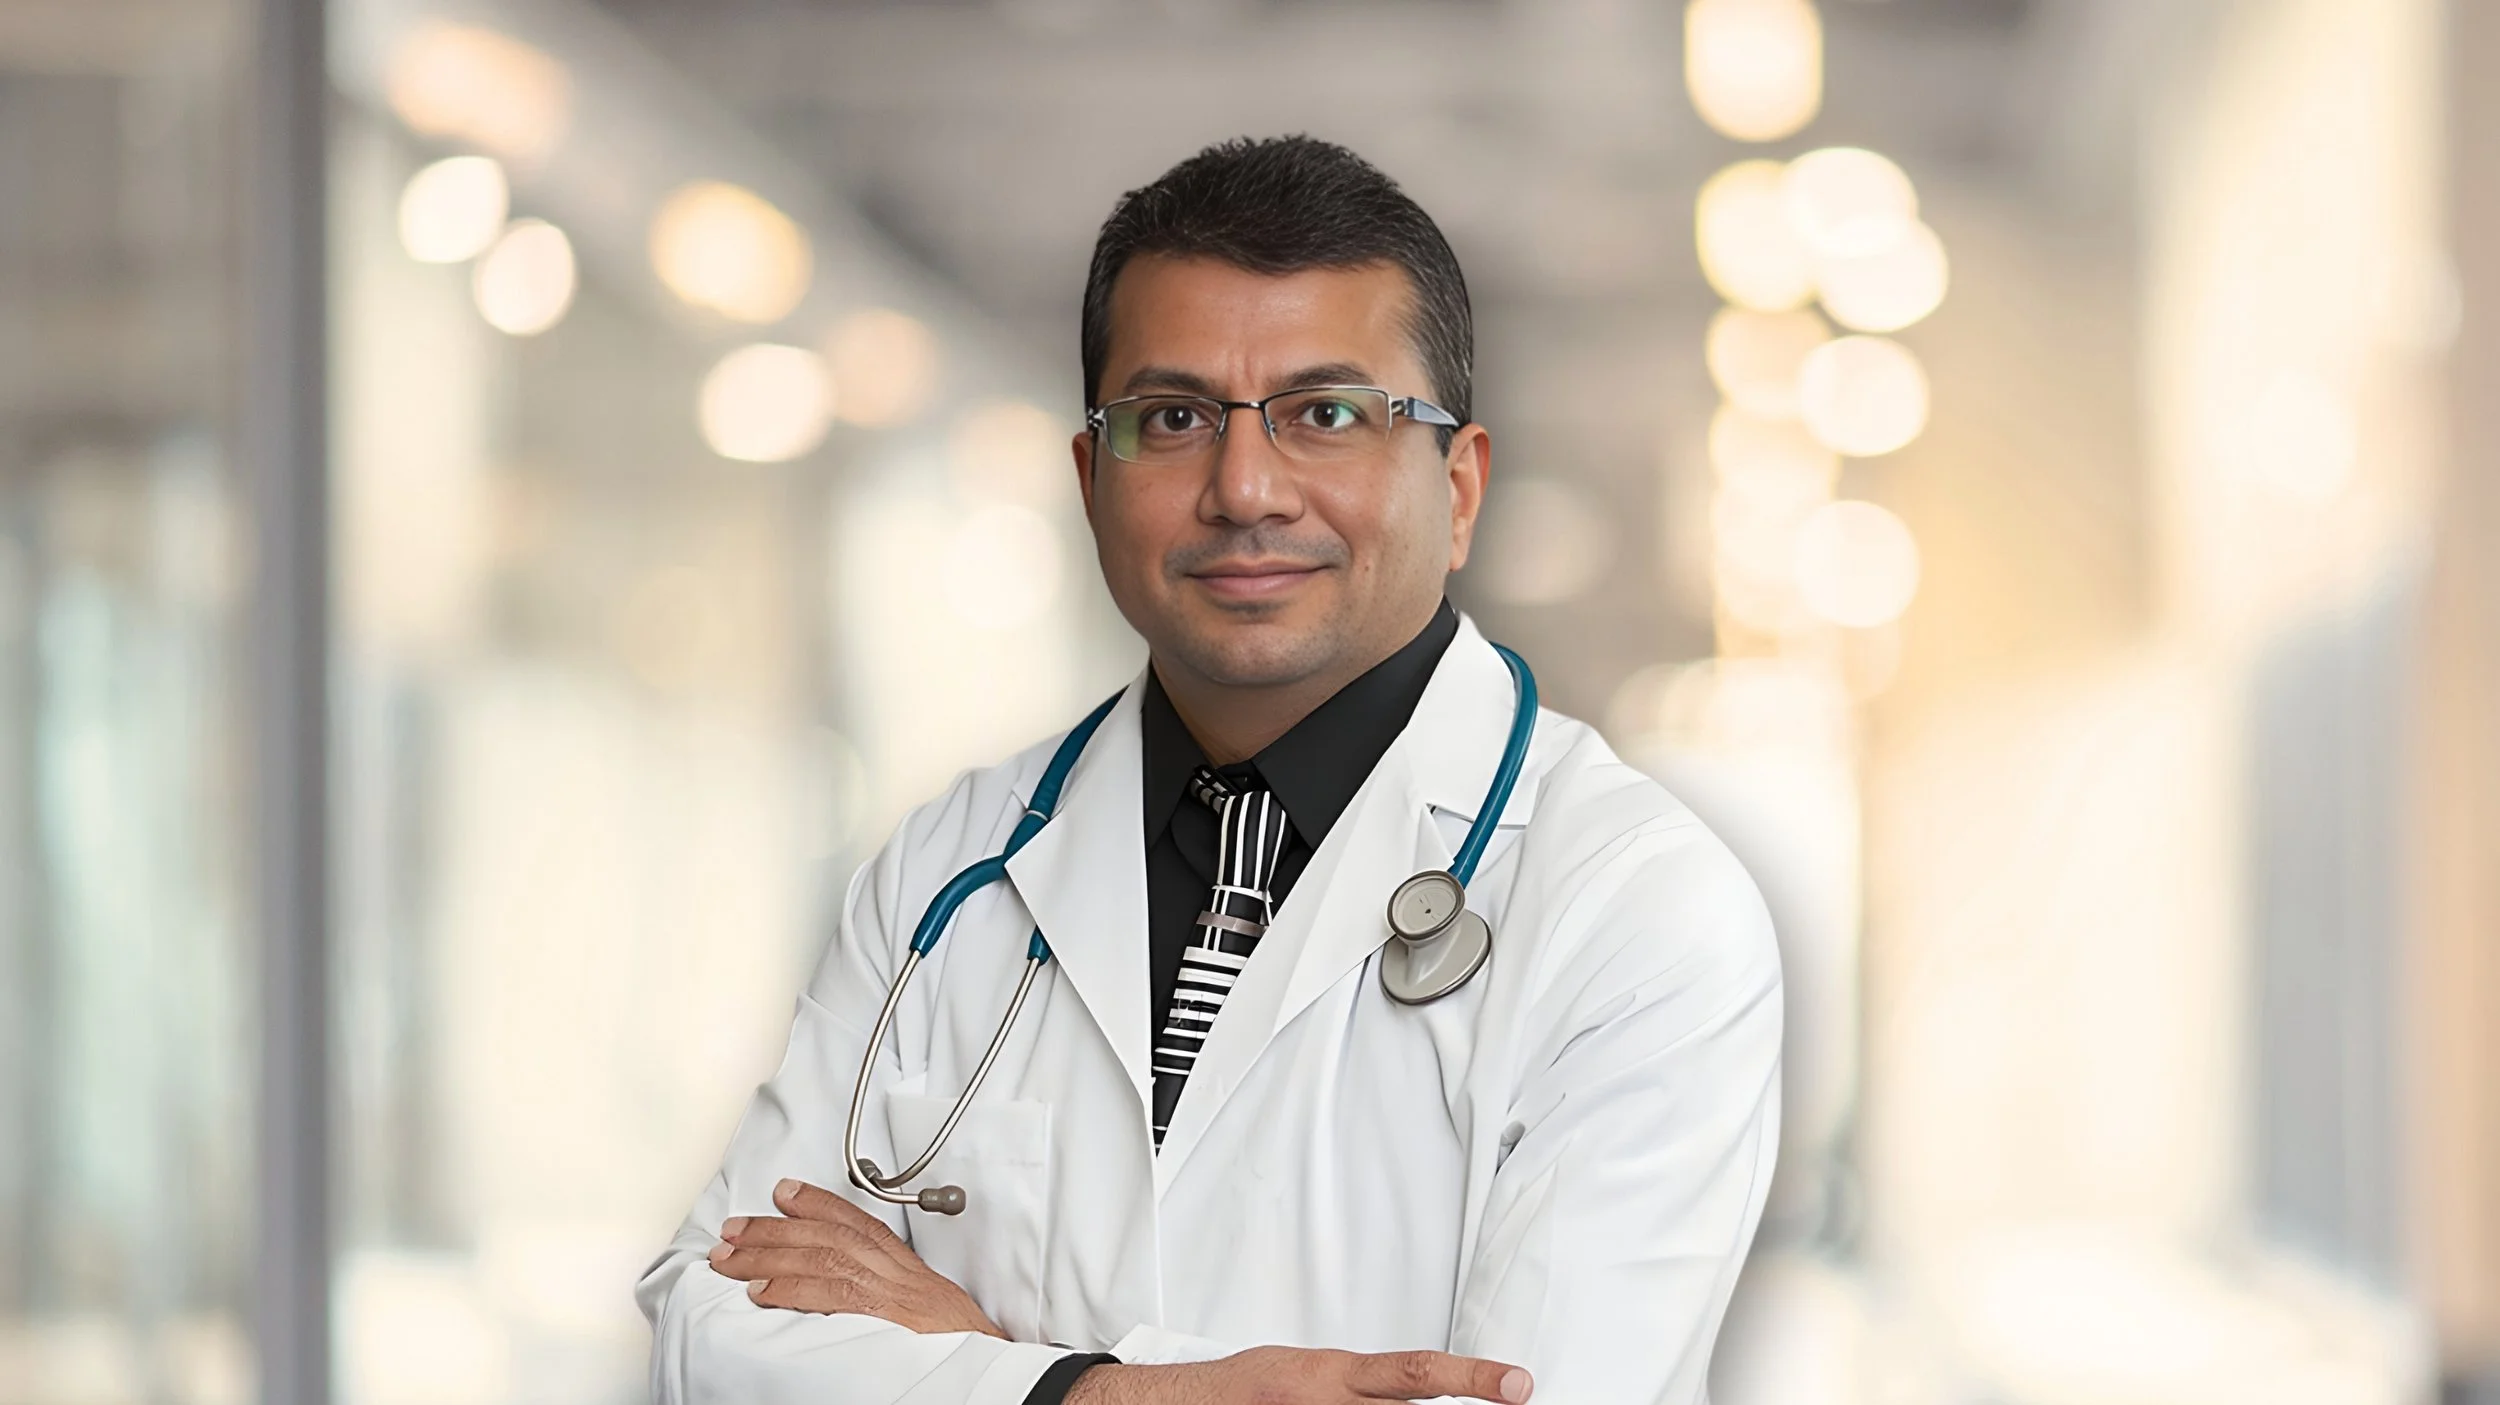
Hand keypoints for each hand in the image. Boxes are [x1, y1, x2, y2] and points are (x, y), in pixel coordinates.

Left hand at [707, 1177, 1005, 1337]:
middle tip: (733, 1230)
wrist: (992, 1364)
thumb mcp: (925, 1306)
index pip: (856, 1222)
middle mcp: (895, 1272)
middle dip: (775, 1229)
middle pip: (827, 1235)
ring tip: (731, 1258)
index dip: (817, 1202)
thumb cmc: (959, 1343)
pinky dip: (792, 1290)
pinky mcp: (883, 1316)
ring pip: (820, 1258)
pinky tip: (762, 1291)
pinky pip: (831, 1294)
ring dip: (769, 1256)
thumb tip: (840, 1292)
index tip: (783, 1191)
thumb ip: (887, 1292)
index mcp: (905, 1268)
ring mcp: (889, 1292)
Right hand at [1065, 1345, 1533, 1403]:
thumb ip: (1364, 1387)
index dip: (1473, 1378)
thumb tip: (1422, 1390)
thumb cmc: (1244, 1389)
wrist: (1174, 1404)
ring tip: (1326, 1400)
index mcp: (1331, 1377)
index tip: (1518, 1384)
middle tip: (1498, 1398)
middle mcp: (1324, 1403)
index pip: (1416, 1374)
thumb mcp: (1309, 1376)